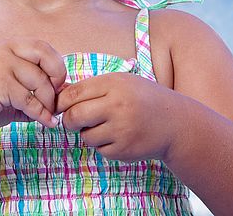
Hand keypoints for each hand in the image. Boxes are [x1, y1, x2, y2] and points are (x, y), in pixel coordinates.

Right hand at [0, 37, 66, 135]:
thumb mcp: (13, 89)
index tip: (59, 84)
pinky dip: (40, 113)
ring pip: (38, 80)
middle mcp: (3, 49)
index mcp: (7, 46)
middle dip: (57, 76)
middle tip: (57, 97)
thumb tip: (68, 91)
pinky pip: (28, 99)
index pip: (42, 46)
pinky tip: (45, 122)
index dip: (56, 65)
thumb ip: (36, 87)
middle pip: (44, 55)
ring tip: (48, 114)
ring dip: (48, 101)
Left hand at [56, 73, 178, 161]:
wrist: (173, 122)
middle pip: (74, 116)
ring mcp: (121, 130)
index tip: (59, 105)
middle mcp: (117, 106)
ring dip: (88, 133)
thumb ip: (92, 87)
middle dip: (68, 120)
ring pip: (85, 136)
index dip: (61, 101)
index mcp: (114, 84)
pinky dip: (102, 144)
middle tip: (74, 119)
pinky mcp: (123, 150)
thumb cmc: (142, 98)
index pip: (74, 93)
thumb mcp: (121, 82)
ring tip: (105, 125)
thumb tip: (59, 95)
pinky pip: (99, 149)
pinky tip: (118, 135)